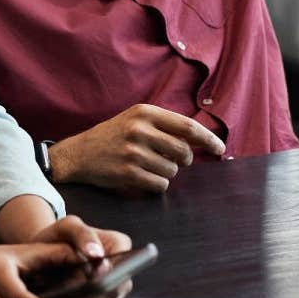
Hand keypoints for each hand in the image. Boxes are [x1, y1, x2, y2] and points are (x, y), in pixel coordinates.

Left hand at [32, 215, 132, 297]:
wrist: (44, 254)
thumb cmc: (59, 237)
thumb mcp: (67, 227)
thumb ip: (83, 234)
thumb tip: (97, 255)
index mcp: (118, 244)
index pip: (126, 261)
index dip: (111, 271)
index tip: (92, 277)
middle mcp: (120, 267)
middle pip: (118, 286)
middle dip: (96, 291)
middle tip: (73, 292)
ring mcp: (114, 288)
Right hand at [49, 104, 224, 194]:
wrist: (78, 154)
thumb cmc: (111, 136)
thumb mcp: (134, 120)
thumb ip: (164, 126)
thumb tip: (202, 139)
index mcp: (144, 112)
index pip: (187, 126)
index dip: (208, 138)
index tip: (220, 148)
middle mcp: (139, 130)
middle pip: (184, 151)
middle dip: (184, 160)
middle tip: (175, 160)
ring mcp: (133, 152)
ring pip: (173, 170)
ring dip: (167, 173)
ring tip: (150, 166)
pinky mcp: (128, 173)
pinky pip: (160, 185)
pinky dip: (157, 185)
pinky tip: (143, 177)